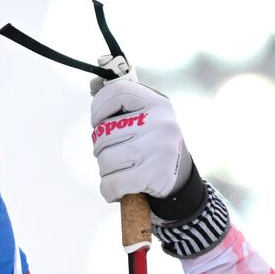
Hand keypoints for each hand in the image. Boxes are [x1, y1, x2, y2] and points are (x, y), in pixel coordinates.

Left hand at [89, 78, 192, 203]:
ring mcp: (157, 149)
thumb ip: (121, 103)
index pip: (117, 92)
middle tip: (114, 154)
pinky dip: (108, 189)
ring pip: (105, 160)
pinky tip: (116, 189)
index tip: (98, 122)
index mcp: (157, 103)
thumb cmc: (152, 142)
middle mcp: (159, 123)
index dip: (99, 107)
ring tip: (119, 170)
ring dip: (105, 170)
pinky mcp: (153, 175)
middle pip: (104, 133)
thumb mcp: (146, 116)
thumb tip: (94, 84)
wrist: (180, 177)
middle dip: (100, 148)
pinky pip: (113, 183)